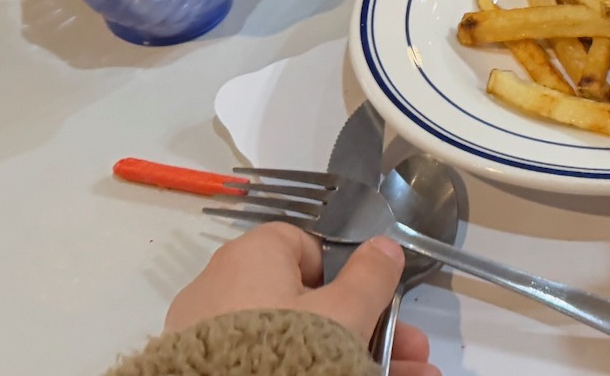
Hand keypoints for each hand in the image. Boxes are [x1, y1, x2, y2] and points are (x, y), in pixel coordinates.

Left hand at [167, 223, 437, 375]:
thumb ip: (369, 276)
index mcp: (251, 255)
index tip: (369, 302)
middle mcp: (221, 287)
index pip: (302, 246)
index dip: (342, 271)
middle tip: (400, 352)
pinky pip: (266, 359)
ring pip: (292, 335)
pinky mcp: (209, 366)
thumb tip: (384, 246)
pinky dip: (302, 367)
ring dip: (344, 351)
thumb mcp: (345, 311)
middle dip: (361, 324)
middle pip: (305, 300)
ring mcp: (210, 335)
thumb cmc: (289, 346)